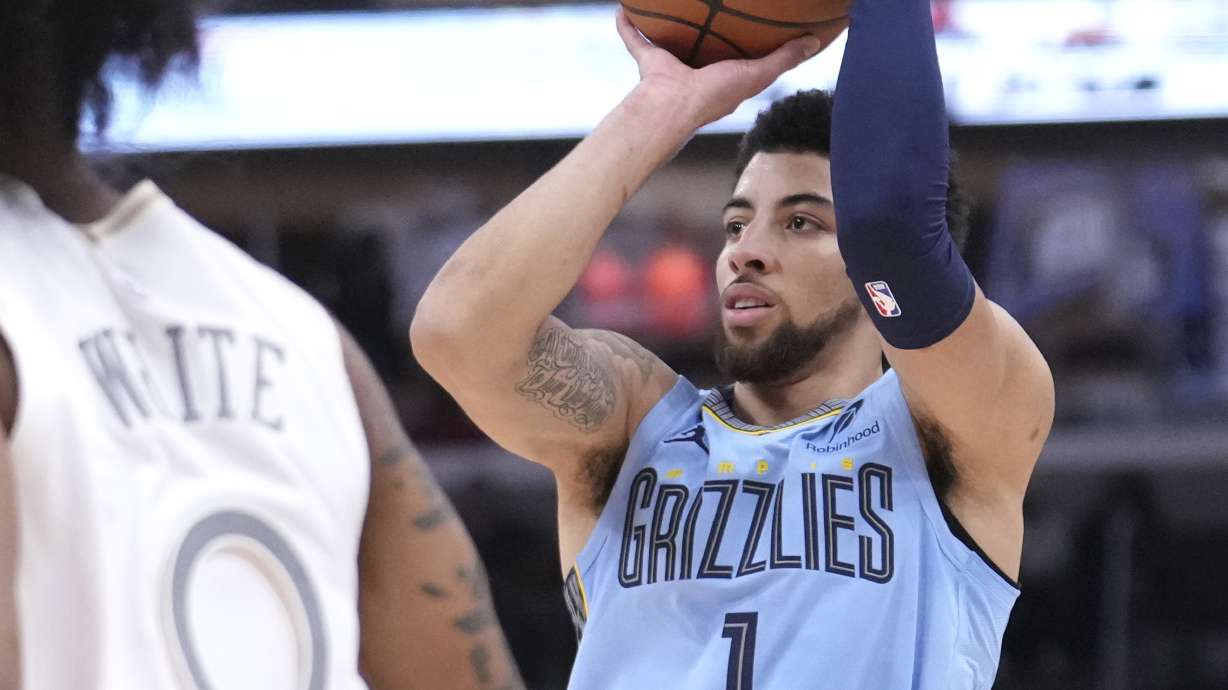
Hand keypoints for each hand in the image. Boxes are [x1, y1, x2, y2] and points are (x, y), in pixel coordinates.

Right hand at [615, 8, 822, 130]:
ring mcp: (671, 68)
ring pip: (670, 41)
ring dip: (668, 25)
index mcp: (722, 79)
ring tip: (671, 2)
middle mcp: (696, 74)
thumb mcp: (757, 73)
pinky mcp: (648, 62)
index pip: (738, 57)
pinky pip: (636, 40)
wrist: (673, 105)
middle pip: (703, 46)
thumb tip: (815, 41)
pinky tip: (623, 9)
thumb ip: (784, 58)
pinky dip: (628, 26)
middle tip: (712, 6)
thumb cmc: (715, 95)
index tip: (753, 23)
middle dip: (706, 30)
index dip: (745, 42)